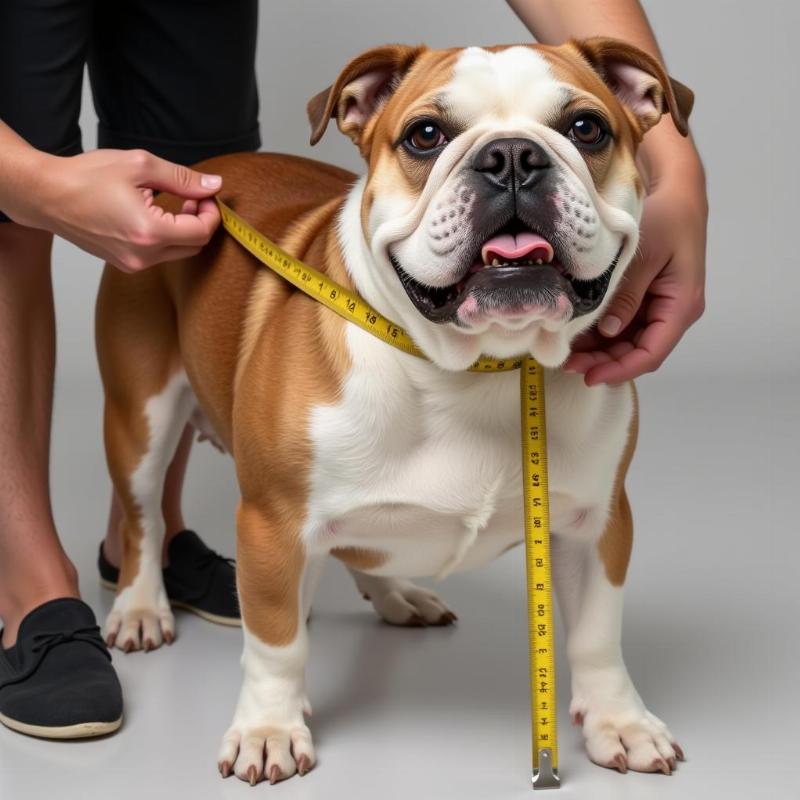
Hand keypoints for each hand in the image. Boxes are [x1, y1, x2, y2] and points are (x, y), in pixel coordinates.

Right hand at [15, 148, 222, 271]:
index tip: (206, 195)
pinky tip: (156, 215)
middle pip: (194, 247)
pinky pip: (159, 255)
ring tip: (175, 203)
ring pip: (178, 252)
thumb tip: (213, 185)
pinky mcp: (125, 264)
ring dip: (184, 230)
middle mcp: (143, 255)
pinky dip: (167, 237)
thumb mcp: (140, 166)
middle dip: (201, 222)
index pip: (201, 232)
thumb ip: (182, 178)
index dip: (211, 213)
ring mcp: (133, 263)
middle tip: (193, 197)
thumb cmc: (86, 176)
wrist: (46, 195)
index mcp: (149, 232)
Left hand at [564, 167, 706, 384]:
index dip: (619, 369)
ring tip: (566, 353)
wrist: (676, 191)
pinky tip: (577, 335)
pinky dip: (601, 334)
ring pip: (627, 343)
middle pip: (637, 353)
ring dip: (600, 351)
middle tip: (567, 365)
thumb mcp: (644, 255)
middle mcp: (672, 312)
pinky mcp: (644, 300)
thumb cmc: (667, 217)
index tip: (589, 376)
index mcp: (681, 305)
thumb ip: (626, 295)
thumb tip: (608, 331)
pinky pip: (622, 326)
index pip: (651, 353)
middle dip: (603, 363)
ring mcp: (658, 307)